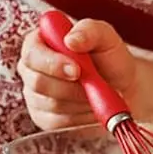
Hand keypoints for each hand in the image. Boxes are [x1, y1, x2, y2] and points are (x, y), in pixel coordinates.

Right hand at [18, 16, 140, 131]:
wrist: (121, 88)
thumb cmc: (110, 58)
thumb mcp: (106, 37)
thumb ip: (90, 30)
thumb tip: (71, 39)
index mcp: (39, 41)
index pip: (31, 53)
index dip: (51, 63)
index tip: (77, 69)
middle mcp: (31, 68)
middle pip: (37, 82)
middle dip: (70, 85)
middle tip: (93, 83)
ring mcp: (34, 95)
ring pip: (50, 104)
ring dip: (80, 99)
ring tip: (95, 90)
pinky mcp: (43, 118)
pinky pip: (57, 123)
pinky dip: (80, 116)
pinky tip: (90, 105)